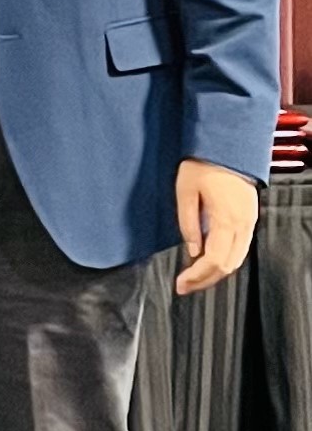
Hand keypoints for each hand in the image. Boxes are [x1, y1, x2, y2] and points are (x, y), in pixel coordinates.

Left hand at [174, 158, 258, 294]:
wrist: (226, 144)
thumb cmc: (203, 163)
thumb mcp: (185, 193)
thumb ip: (188, 224)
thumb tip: (192, 251)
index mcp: (227, 219)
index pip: (214, 261)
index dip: (196, 277)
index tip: (180, 284)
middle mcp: (243, 223)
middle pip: (228, 265)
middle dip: (205, 280)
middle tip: (184, 286)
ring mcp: (249, 221)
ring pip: (237, 259)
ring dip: (216, 272)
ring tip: (194, 277)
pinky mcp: (250, 217)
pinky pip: (240, 247)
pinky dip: (225, 259)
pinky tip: (208, 260)